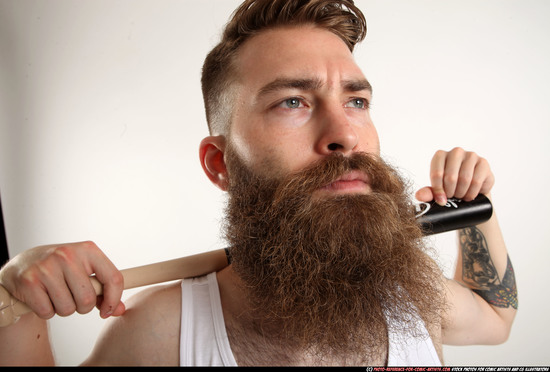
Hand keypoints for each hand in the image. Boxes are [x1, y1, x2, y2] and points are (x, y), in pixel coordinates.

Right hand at [0, 241, 124, 319]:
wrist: (22, 265)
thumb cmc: (60, 270)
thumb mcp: (84, 272)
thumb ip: (103, 290)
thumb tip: (119, 310)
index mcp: (88, 249)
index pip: (113, 278)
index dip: (113, 300)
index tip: (107, 311)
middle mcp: (68, 254)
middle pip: (88, 299)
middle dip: (82, 307)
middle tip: (72, 297)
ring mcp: (46, 267)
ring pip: (68, 308)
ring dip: (64, 309)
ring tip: (56, 295)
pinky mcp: (29, 281)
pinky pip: (47, 312)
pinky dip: (46, 311)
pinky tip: (42, 297)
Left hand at [415, 147, 494, 204]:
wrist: (472, 191)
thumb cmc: (451, 188)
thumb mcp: (437, 191)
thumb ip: (427, 193)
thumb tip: (419, 196)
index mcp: (440, 156)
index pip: (436, 173)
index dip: (438, 190)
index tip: (441, 200)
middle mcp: (455, 152)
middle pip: (450, 176)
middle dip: (450, 192)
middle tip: (452, 197)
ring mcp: (471, 156)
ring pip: (464, 179)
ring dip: (461, 193)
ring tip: (460, 196)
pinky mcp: (483, 163)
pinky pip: (477, 181)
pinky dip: (472, 192)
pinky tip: (469, 195)